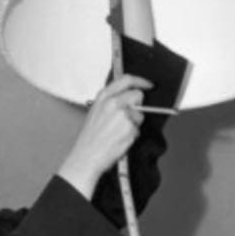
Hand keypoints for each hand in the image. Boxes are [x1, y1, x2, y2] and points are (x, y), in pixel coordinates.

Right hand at [57, 74, 151, 198]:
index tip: (147, 84)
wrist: (87, 156)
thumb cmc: (90, 138)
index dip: (140, 81)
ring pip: (140, 114)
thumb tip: (127, 96)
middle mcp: (113, 103)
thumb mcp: (95, 111)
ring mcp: (123, 115)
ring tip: (119, 131)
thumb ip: (110, 100)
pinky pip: (138, 128)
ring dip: (134, 122)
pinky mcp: (130, 128)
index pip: (127, 79)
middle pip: (138, 95)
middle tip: (130, 116)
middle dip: (138, 105)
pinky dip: (133, 134)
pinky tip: (120, 138)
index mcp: (103, 97)